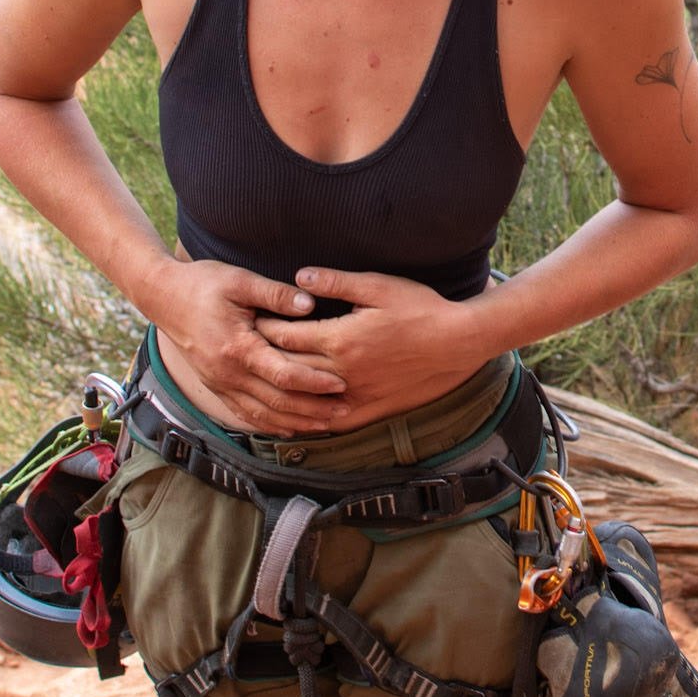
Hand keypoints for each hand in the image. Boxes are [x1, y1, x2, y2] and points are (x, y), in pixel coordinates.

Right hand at [149, 258, 348, 433]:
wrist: (163, 297)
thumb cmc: (202, 284)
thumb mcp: (240, 281)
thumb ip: (275, 294)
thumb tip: (310, 303)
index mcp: (237, 348)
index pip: (283, 374)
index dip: (314, 382)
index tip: (341, 383)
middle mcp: (228, 374)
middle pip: (277, 402)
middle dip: (313, 410)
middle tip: (345, 412)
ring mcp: (219, 384)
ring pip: (263, 415)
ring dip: (296, 423)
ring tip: (325, 425)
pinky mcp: (215, 387)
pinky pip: (245, 414)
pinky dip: (270, 425)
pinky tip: (290, 428)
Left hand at [254, 267, 488, 417]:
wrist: (456, 343)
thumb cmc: (419, 308)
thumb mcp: (378, 286)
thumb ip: (336, 281)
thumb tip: (299, 276)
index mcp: (339, 339)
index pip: (285, 336)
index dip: (262, 326)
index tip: (245, 318)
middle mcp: (341, 372)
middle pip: (287, 368)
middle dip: (263, 358)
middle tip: (241, 348)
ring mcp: (355, 394)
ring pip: (304, 398)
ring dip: (280, 390)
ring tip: (261, 378)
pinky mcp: (369, 408)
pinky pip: (329, 419)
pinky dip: (307, 417)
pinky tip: (294, 413)